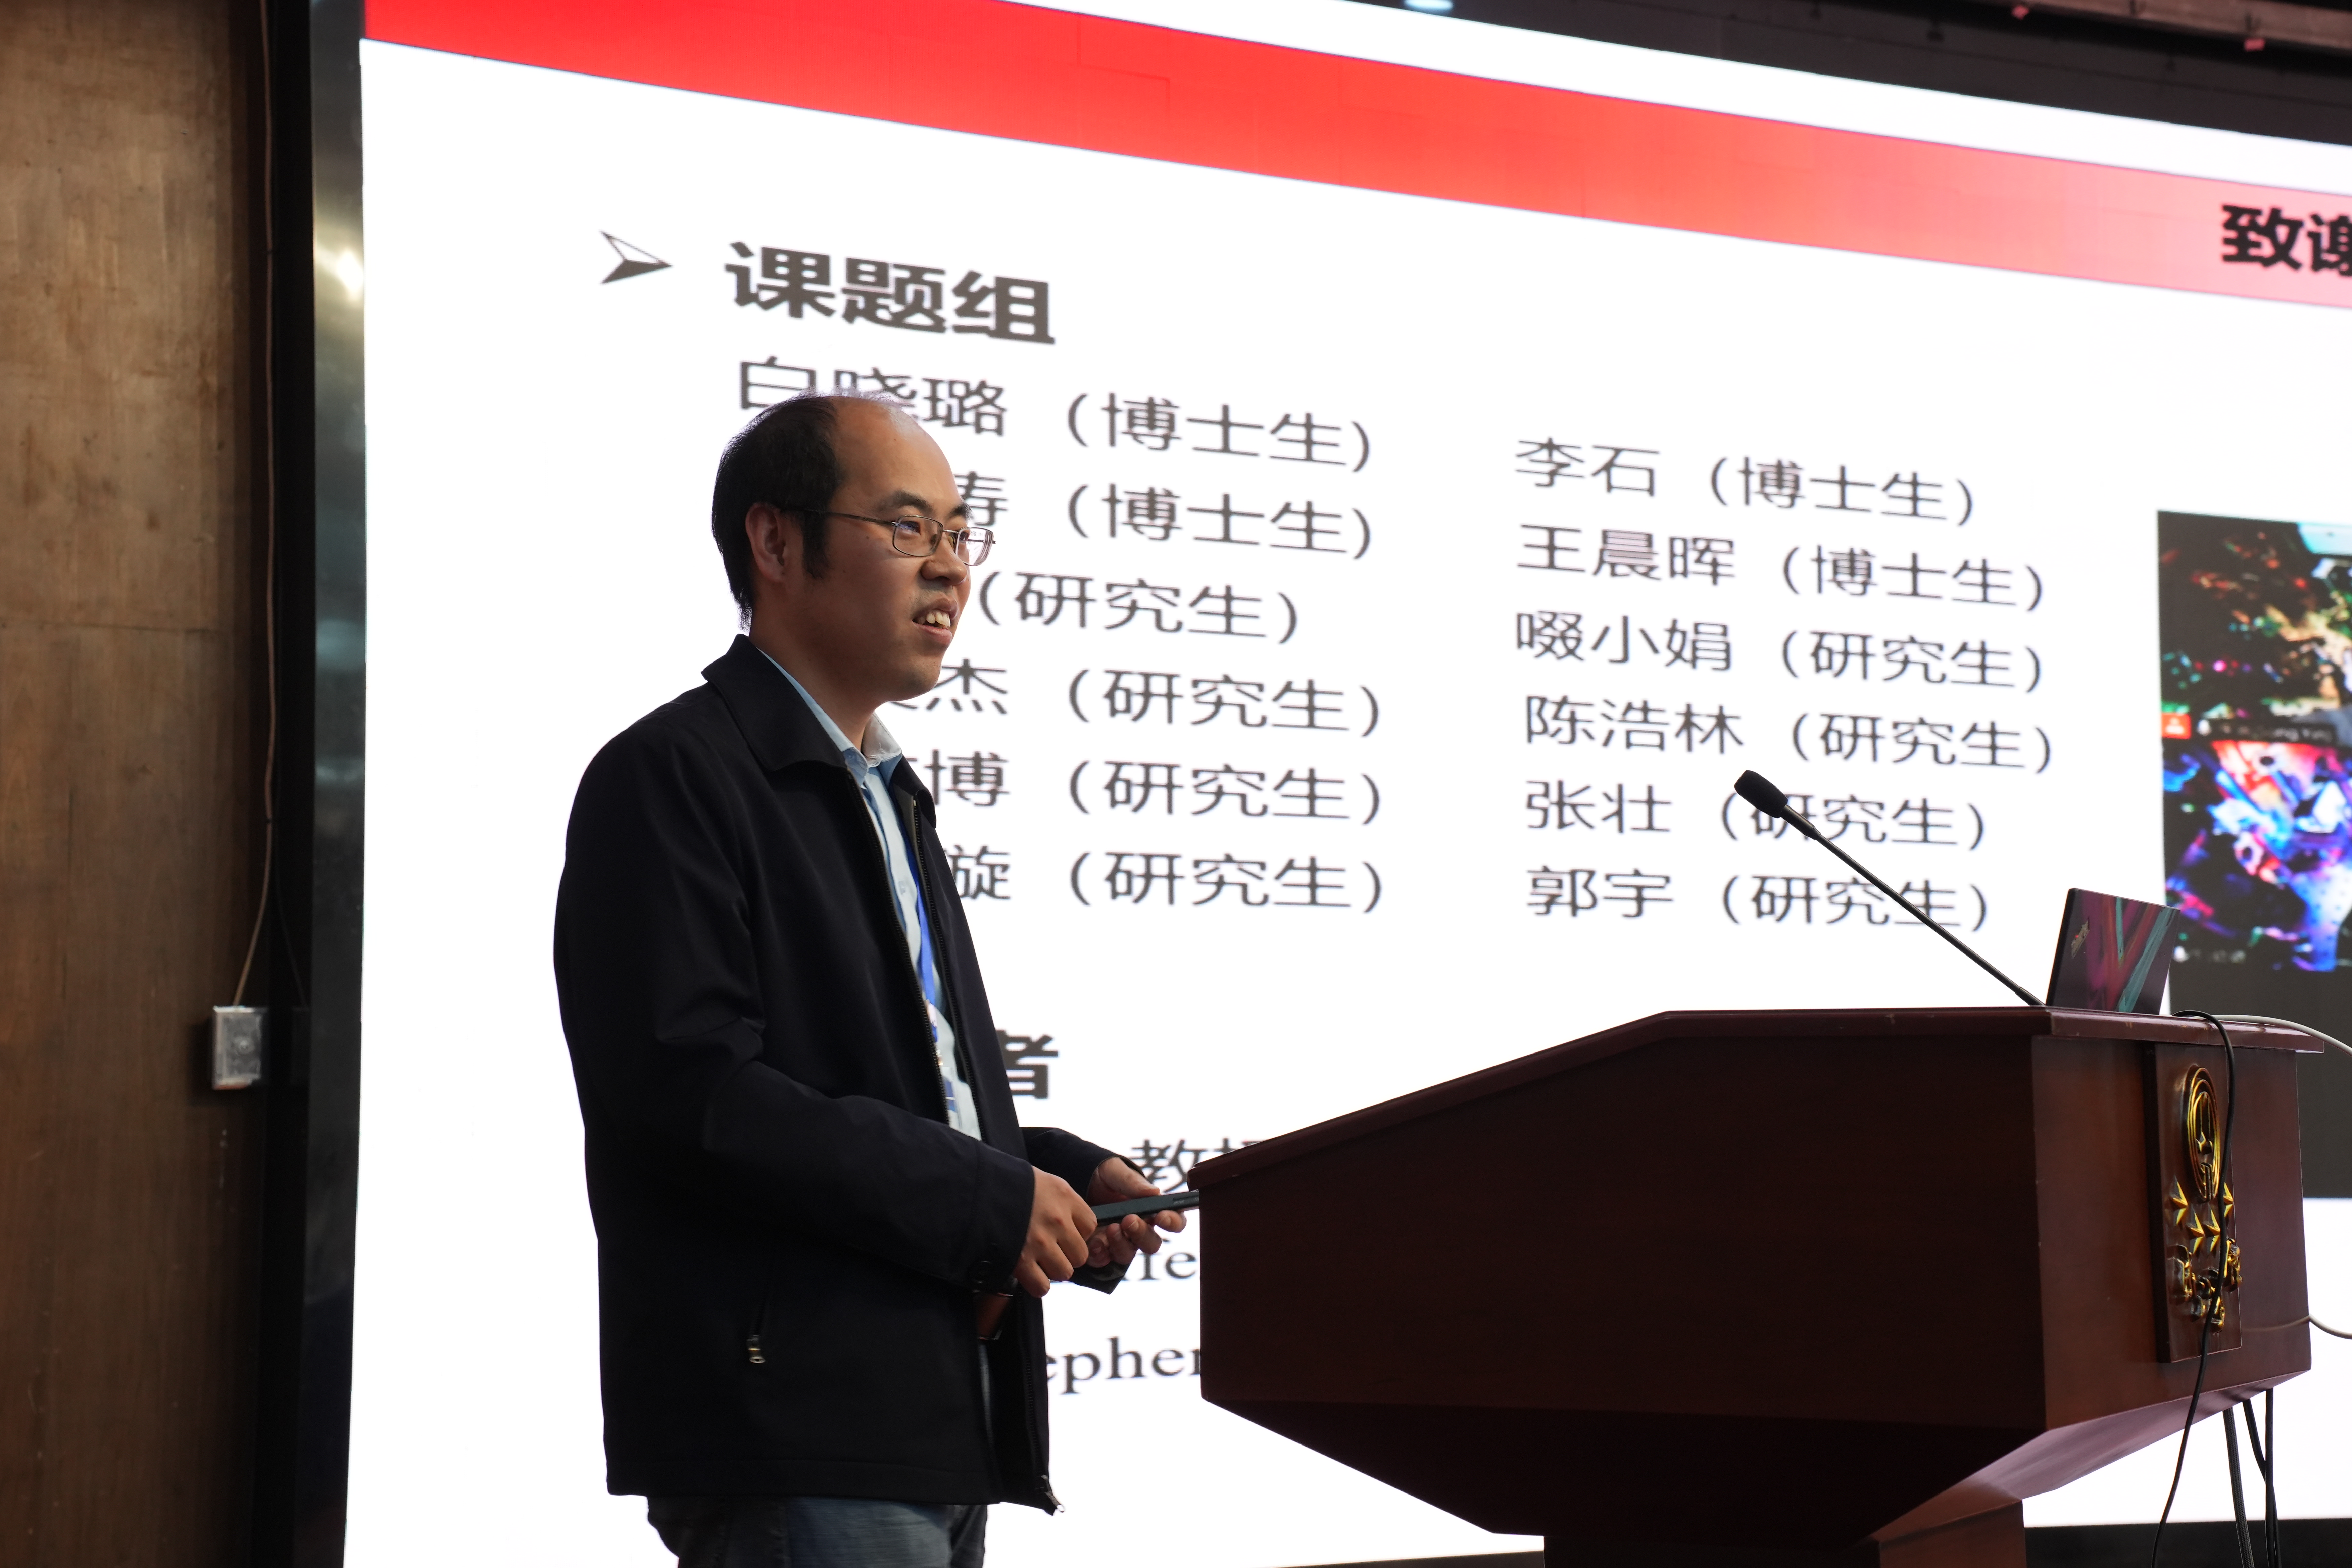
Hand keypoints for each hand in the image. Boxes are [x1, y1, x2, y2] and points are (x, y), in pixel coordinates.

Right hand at [1014, 1168, 1095, 1297]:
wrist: (974, 1188)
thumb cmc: (1007, 1183)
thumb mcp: (1040, 1181)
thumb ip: (1059, 1200)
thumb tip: (1070, 1220)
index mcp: (1063, 1196)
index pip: (1090, 1225)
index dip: (1078, 1232)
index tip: (1065, 1231)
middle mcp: (1056, 1220)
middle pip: (1080, 1254)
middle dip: (1067, 1255)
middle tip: (1050, 1249)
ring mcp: (1040, 1242)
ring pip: (1064, 1272)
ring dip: (1052, 1270)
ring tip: (1038, 1260)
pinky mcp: (1021, 1261)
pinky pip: (1042, 1287)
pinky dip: (1037, 1285)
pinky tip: (1029, 1273)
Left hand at [1084, 1157, 1187, 1270]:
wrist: (1079, 1183)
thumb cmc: (1105, 1177)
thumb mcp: (1116, 1172)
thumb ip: (1133, 1183)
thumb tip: (1155, 1192)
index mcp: (1153, 1210)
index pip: (1174, 1221)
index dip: (1173, 1222)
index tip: (1162, 1217)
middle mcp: (1140, 1230)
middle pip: (1152, 1244)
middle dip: (1141, 1234)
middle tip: (1129, 1220)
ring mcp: (1121, 1242)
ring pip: (1128, 1254)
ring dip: (1120, 1243)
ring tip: (1110, 1227)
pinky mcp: (1101, 1250)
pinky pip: (1104, 1260)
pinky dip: (1100, 1253)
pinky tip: (1094, 1242)